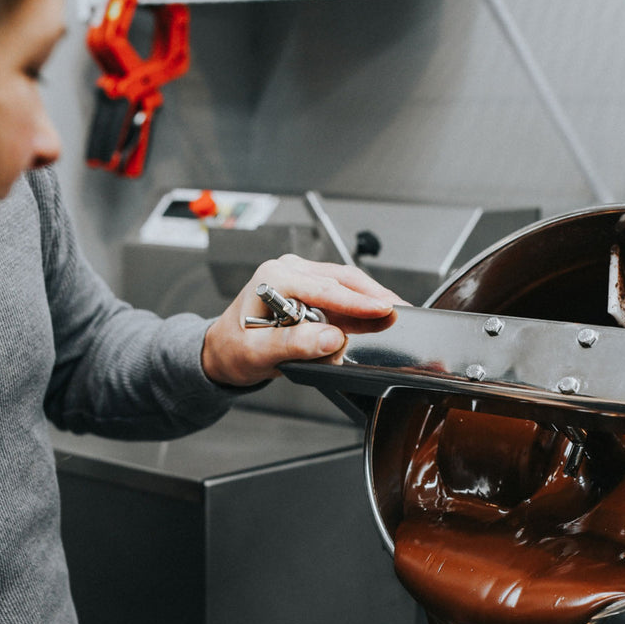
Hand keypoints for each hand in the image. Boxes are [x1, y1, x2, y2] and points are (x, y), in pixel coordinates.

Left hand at [201, 253, 402, 387]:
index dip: (358, 302)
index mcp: (274, 278)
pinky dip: (359, 305)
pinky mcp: (309, 288)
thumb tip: (331, 337)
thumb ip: (294, 344)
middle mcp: (288, 270)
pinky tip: (376, 315)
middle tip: (400, 312)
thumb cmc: (234, 349)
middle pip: (342, 279)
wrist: (223, 351)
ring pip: (345, 283)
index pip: (326, 289)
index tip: (384, 311)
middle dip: (374, 296)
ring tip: (395, 314)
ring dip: (370, 299)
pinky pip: (340, 292)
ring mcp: (299, 276)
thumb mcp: (258, 353)